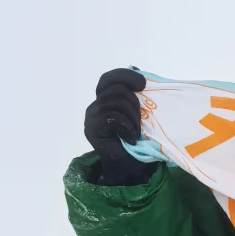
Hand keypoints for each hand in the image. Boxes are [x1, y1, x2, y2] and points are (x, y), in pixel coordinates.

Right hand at [83, 68, 150, 185]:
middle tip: (141, 120)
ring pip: (116, 102)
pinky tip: (130, 138)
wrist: (130, 168)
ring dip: (133, 118)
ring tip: (135, 133)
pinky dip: (127, 127)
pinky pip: (113, 117)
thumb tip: (135, 67)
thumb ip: (136, 93)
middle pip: (115, 89)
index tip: (142, 83)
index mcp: (104, 100)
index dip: (125, 76)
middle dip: (134, 102)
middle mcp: (94, 107)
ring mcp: (91, 118)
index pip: (109, 78)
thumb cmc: (138, 141)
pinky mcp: (92, 130)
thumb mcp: (140, 113)